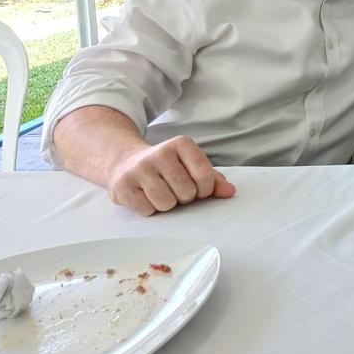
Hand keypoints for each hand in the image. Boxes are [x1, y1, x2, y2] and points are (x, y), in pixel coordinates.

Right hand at [106, 135, 235, 215]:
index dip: (205, 190)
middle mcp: (160, 152)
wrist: (126, 162)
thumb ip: (213, 179)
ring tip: (160, 192)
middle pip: (186, 192)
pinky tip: (144, 196)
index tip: (198, 188)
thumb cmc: (168, 168)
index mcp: (182, 144)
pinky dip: (149, 209)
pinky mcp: (122, 184)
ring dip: (166, 205)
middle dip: (184, 197)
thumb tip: (230, 192)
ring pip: (166, 203)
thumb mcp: (191, 167)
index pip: (205, 176)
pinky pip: (146, 209)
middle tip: (174, 189)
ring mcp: (139, 168)